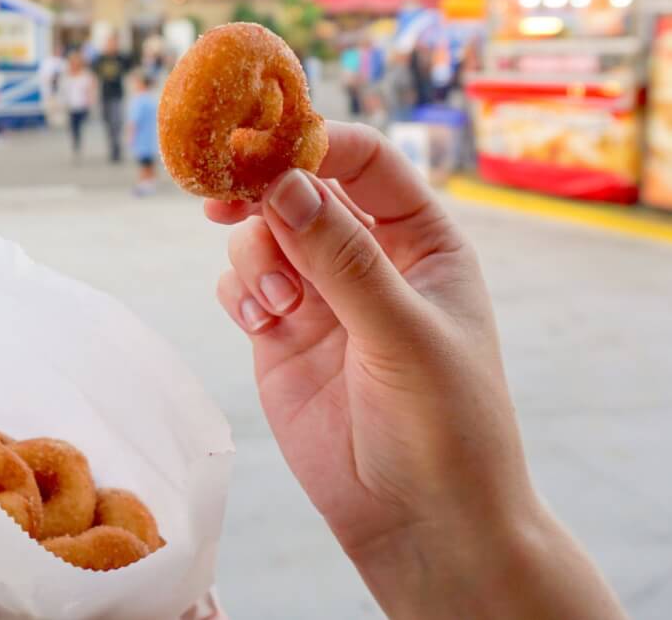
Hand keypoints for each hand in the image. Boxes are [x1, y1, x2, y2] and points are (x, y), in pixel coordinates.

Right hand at [209, 121, 623, 618]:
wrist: (423, 526)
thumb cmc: (446, 428)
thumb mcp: (403, 334)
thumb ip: (342, 258)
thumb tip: (282, 183)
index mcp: (423, 241)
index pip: (366, 162)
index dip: (315, 145)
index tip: (263, 147)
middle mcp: (371, 258)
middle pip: (303, 188)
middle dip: (263, 189)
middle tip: (224, 195)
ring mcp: (323, 297)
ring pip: (265, 233)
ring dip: (254, 252)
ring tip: (275, 304)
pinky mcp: (283, 337)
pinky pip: (243, 284)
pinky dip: (240, 290)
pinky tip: (260, 324)